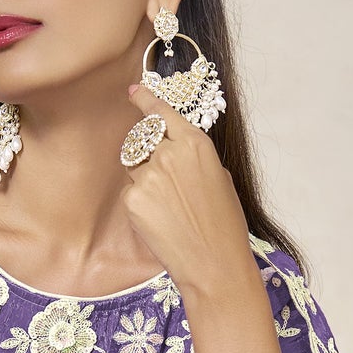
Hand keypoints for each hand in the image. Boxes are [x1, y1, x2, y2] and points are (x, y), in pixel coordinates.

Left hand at [120, 77, 252, 296]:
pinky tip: (160, 221)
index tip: (133, 91)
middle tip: (161, 180)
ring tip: (168, 207)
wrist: (213, 262)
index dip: (145, 100)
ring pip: (133, 168)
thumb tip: (174, 151)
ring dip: (144, 181)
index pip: (161, 113)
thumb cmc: (223, 224)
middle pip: (141, 140)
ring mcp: (148, 174)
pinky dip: (140, 204)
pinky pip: (129, 193)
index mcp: (194, 142)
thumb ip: (193, 158)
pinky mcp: (133, 199)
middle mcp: (169, 152)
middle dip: (146, 153)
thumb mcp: (218, 178)